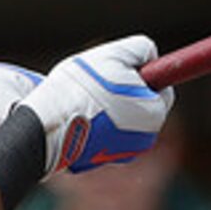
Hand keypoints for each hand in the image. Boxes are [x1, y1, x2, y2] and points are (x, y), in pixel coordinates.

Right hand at [21, 35, 172, 174]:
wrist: (47, 128)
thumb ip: (140, 48)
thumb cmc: (81, 90)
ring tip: (85, 99)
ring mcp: (122, 154)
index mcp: (154, 114)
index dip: (144, 73)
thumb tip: (149, 54)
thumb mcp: (114, 54)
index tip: (124, 67)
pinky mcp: (100, 161)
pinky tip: (77, 116)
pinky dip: (94, 125)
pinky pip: (104, 136)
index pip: (163, 88)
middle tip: (101, 81)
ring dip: (109, 108)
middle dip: (126, 92)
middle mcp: (144, 140)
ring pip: (122, 121)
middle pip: (142, 106)